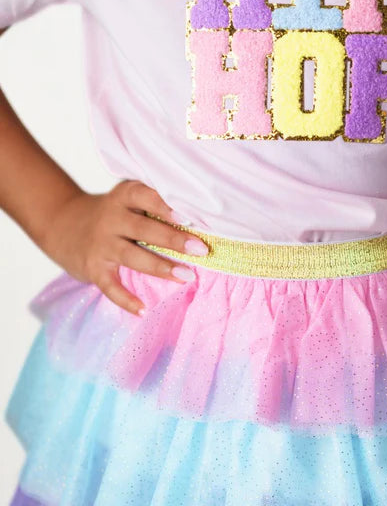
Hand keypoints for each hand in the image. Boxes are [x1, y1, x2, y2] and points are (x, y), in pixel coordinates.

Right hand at [40, 180, 208, 315]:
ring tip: (187, 277)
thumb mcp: (129, 199)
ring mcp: (101, 244)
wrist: (62, 224)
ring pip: (132, 256)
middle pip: (144, 228)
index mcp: (124, 197)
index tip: (188, 216)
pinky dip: (125, 299)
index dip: (165, 205)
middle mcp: (111, 218)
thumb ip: (156, 205)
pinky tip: (143, 309)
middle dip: (173, 238)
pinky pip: (110, 285)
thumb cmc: (115, 214)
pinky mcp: (93, 267)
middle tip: (201, 249)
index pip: (145, 195)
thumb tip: (205, 222)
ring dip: (160, 267)